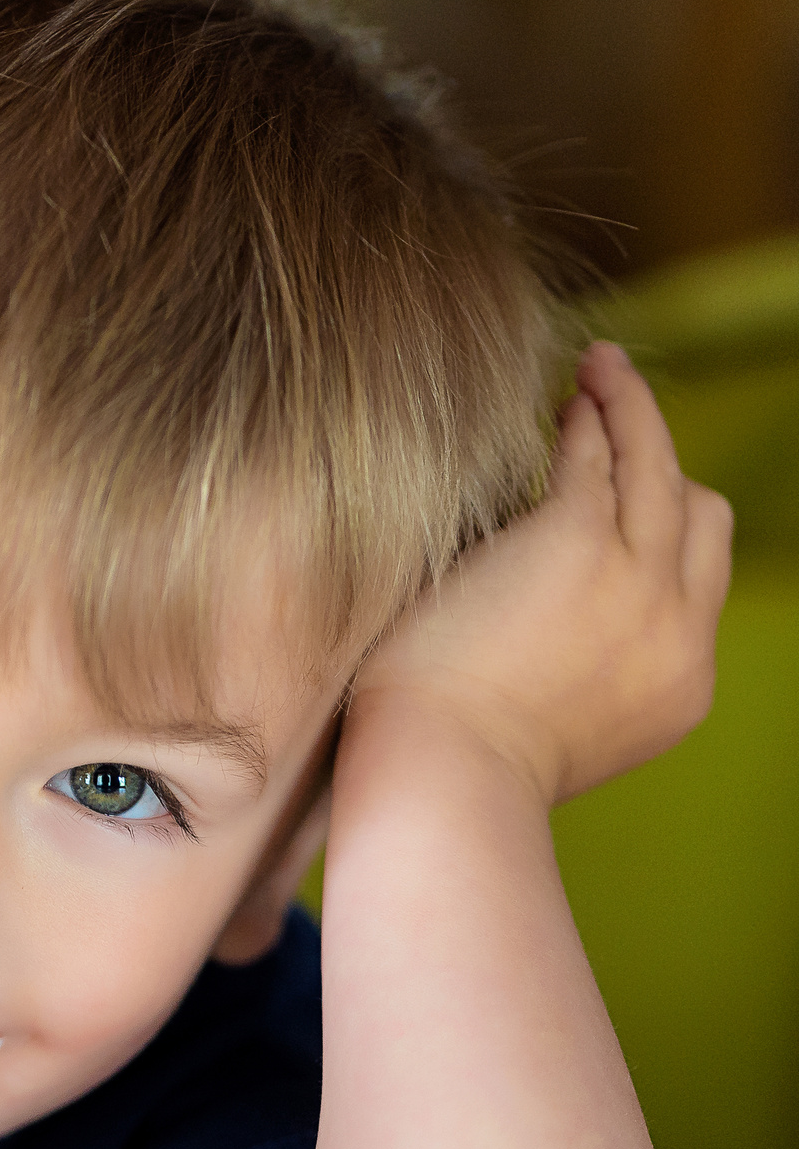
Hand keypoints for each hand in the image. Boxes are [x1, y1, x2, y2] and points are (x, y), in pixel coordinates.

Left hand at [350, 342, 733, 805]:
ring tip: (599, 371)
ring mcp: (638, 583)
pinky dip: (593, 414)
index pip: (695, 587)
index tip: (619, 508)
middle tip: (617, 422)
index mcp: (677, 686)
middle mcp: (678, 630)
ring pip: (660, 469)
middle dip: (662, 469)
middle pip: (702, 519)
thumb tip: (546, 653)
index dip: (660, 537)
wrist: (446, 777)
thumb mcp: (557, 737)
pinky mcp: (579, 543)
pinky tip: (569, 391)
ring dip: (634, 411)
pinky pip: (599, 457)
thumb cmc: (461, 768)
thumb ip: (578, 687)